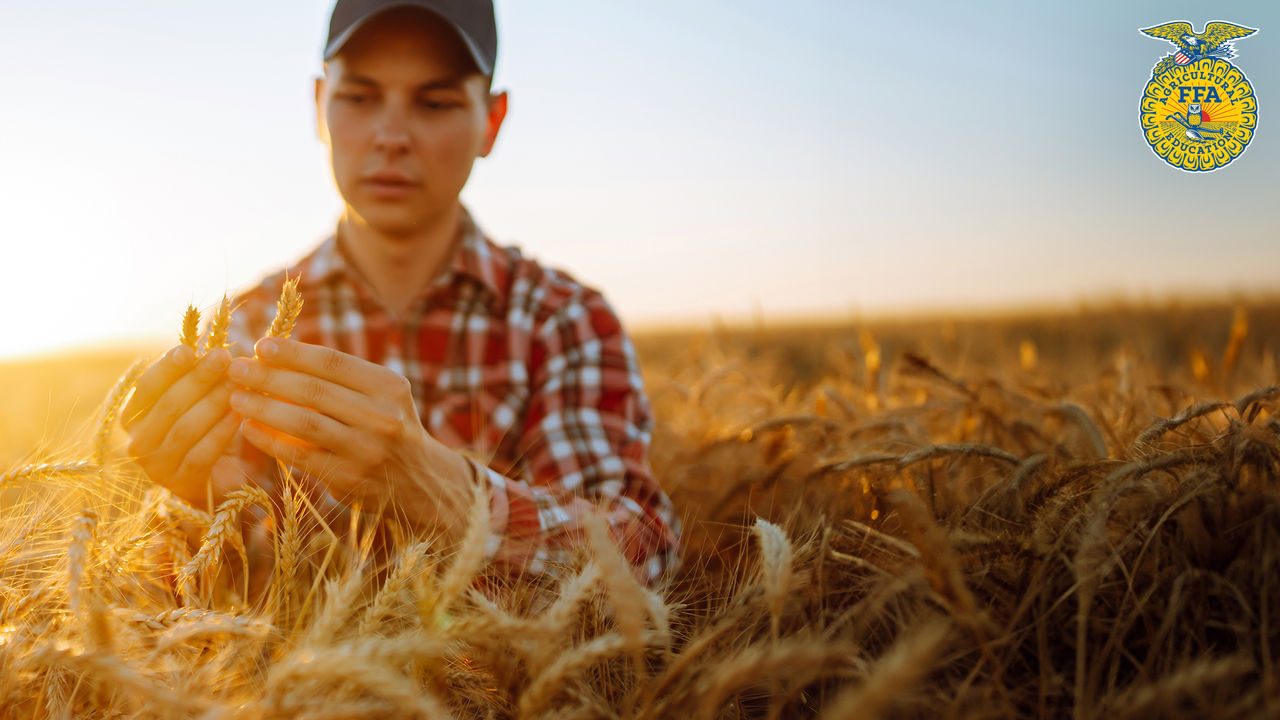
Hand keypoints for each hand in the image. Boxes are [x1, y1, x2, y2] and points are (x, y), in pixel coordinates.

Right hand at [122, 345, 274, 508]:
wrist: (215, 477)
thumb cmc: (203, 428)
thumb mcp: (194, 401)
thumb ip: (195, 379)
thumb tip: (218, 351)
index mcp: (133, 417)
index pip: (146, 387)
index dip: (167, 367)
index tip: (189, 349)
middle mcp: (138, 443)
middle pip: (168, 405)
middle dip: (198, 379)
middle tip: (224, 358)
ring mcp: (157, 467)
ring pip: (185, 428)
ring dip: (213, 402)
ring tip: (237, 382)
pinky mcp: (182, 483)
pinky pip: (202, 453)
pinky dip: (221, 431)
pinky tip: (239, 414)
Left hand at [226, 337, 472, 540]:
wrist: (418, 480)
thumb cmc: (386, 425)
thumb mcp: (379, 394)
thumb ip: (339, 377)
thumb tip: (274, 354)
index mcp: (389, 387)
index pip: (332, 362)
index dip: (292, 353)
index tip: (260, 346)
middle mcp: (382, 417)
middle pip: (313, 391)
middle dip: (268, 377)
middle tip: (235, 368)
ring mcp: (365, 450)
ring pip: (303, 424)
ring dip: (263, 408)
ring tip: (235, 398)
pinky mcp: (348, 479)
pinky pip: (299, 456)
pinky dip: (269, 441)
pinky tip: (248, 428)